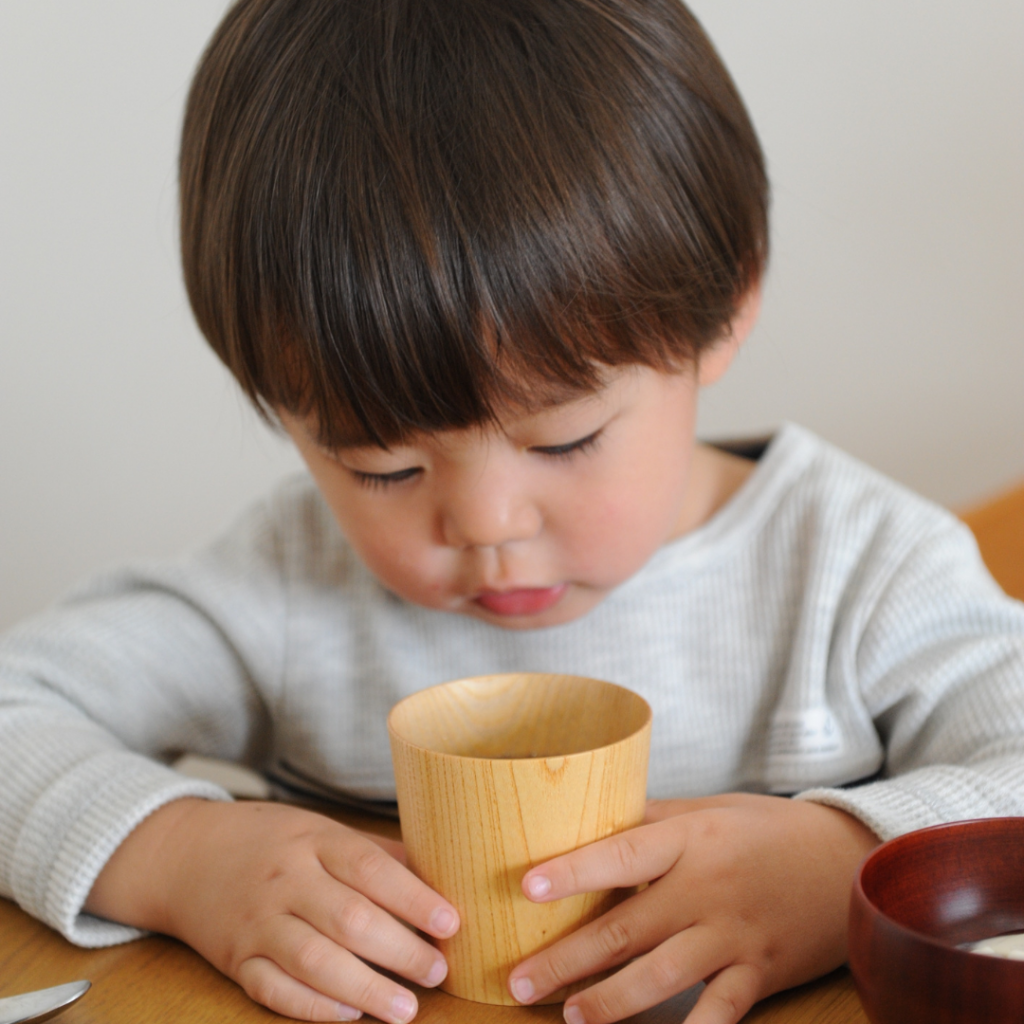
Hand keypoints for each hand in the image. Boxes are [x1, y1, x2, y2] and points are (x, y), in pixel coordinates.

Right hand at [86, 799, 459, 1021]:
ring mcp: (258, 922)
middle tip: (437, 971)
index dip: (414, 898)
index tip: (450, 922)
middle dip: (400, 950)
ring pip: (314, 961)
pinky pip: (274, 989)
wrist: (188, 854)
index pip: (370, 869)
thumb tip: (439, 880)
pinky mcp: (236, 960)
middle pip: (349, 919)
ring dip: (365, 989)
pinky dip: (312, 1006)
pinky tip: (349, 1016)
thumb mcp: (323, 831)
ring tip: (406, 1009)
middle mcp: (286, 880)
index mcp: (315, 842)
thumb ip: (377, 856)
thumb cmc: (275, 842)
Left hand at [506, 793, 877, 1023]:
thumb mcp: (710, 808)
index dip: (574, 871)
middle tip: (521, 980)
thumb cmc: (769, 829)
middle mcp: (709, 887)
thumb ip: (654, 820)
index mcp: (693, 838)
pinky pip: (720, 1014)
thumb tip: (592, 819)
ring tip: (570, 1016)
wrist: (851, 862)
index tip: (527, 887)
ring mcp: (735, 935)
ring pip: (662, 976)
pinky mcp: (760, 973)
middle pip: (628, 928)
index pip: (622, 852)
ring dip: (611, 1002)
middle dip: (568, 959)